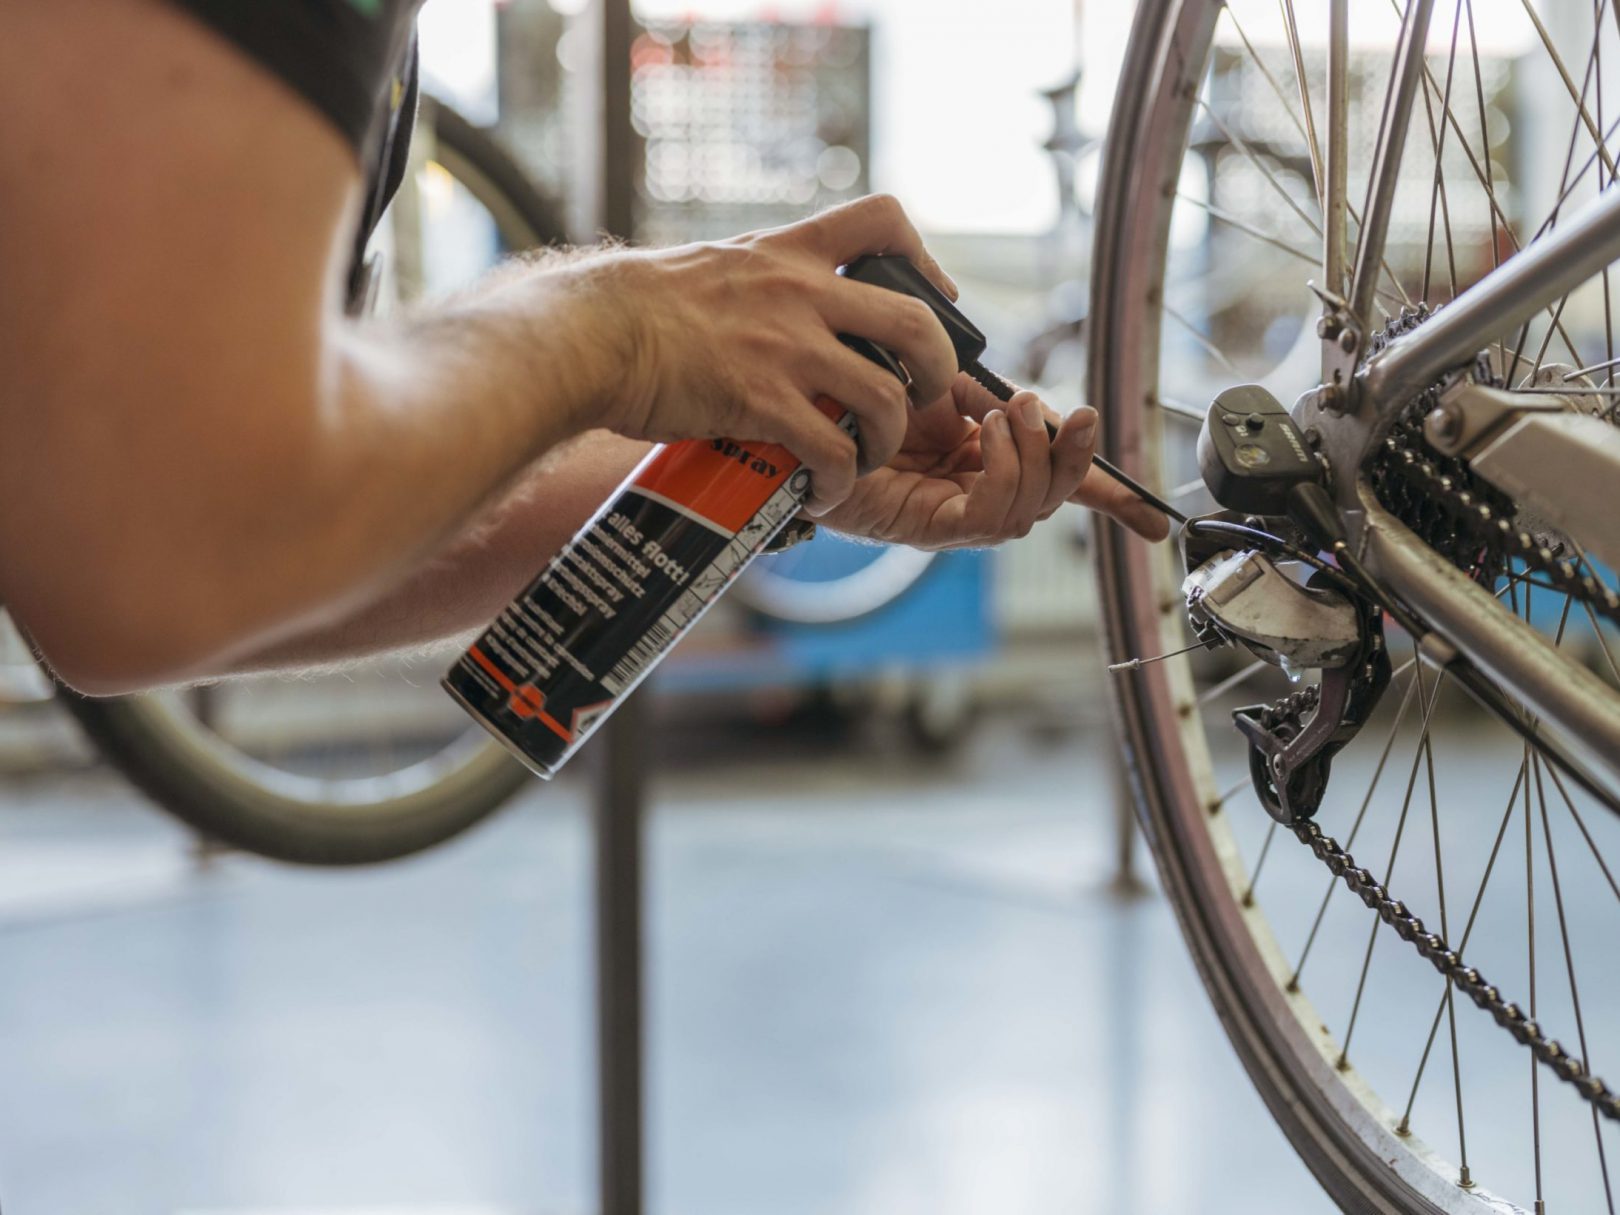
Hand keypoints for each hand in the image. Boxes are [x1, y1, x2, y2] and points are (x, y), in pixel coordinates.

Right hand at [582, 195, 959, 512]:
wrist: (591, 334)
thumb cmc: (636, 308)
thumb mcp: (715, 266)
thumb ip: (761, 281)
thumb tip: (778, 305)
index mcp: (789, 253)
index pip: (884, 220)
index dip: (926, 260)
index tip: (932, 298)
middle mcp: (800, 294)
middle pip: (916, 322)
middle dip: (938, 370)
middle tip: (921, 398)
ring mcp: (786, 349)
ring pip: (887, 398)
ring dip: (889, 439)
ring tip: (865, 459)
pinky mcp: (762, 402)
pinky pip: (833, 448)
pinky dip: (840, 480)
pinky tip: (821, 491)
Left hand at [816, 375, 1171, 547]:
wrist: (794, 412)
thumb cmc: (853, 392)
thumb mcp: (936, 375)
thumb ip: (986, 388)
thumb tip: (1033, 402)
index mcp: (983, 456)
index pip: (1059, 482)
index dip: (1111, 501)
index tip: (1156, 525)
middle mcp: (974, 490)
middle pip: (1054, 496)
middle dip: (1071, 453)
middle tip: (1060, 410)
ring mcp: (953, 514)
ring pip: (1029, 509)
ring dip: (1031, 455)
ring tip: (1005, 413)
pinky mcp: (929, 527)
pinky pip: (989, 518)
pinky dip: (1001, 476)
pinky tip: (982, 438)